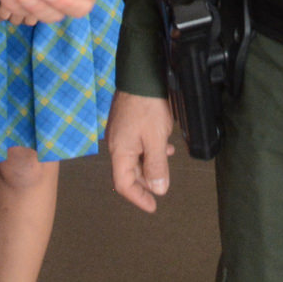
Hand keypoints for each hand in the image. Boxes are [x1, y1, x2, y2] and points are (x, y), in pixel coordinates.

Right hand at [105, 91, 175, 211]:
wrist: (141, 75)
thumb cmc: (147, 106)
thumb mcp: (156, 139)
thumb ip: (156, 166)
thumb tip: (158, 189)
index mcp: (119, 151)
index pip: (123, 184)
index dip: (138, 198)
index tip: (152, 206)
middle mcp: (117, 144)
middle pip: (129, 172)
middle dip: (146, 182)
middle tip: (162, 187)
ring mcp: (121, 133)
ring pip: (135, 158)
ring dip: (150, 165)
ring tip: (166, 165)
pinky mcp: (128, 123)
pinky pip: (138, 145)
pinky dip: (150, 151)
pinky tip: (164, 146)